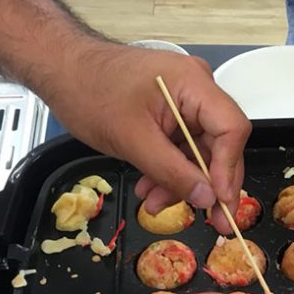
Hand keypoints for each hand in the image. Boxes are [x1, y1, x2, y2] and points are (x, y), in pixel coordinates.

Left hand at [44, 40, 250, 233]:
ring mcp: (184, 101)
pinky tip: (150, 188)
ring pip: (199, 151)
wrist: (62, 70)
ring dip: (181, 182)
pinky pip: (181, 147)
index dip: (228, 169)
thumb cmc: (90, 92)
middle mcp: (197, 89)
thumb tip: (208, 198)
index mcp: (193, 83)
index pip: (231, 128)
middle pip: (221, 143)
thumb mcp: (132, 140)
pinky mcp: (171, 113)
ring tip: (155, 204)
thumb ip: (172, 171)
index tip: (219, 202)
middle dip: (208, 184)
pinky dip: (168, 170)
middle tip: (214, 223)